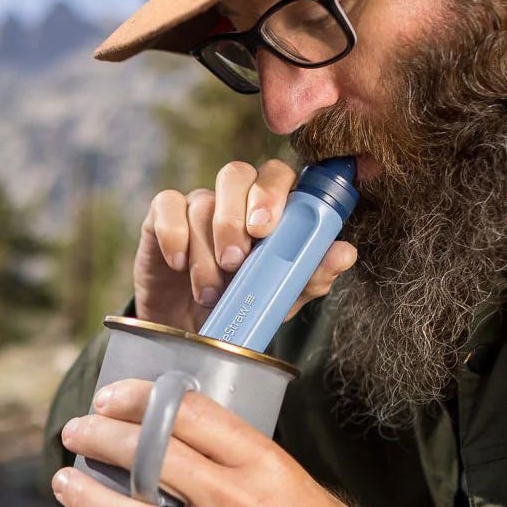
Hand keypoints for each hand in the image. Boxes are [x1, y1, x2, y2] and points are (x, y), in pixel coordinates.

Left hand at [53, 379, 365, 506]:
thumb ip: (232, 457)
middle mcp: (233, 499)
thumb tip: (174, 435)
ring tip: (63, 479)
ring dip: (89, 494)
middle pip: (150, 456)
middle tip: (76, 429)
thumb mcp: (286, 475)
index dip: (139, 398)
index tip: (111, 396)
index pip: (187, 413)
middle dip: (101, 436)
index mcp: (260, 461)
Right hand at [134, 159, 357, 331]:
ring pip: (201, 203)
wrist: (191, 332)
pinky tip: (178, 265)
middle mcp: (233, 199)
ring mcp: (197, 205)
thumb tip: (345, 253)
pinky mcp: (161, 217)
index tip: (265, 229)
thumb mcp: (279, 299)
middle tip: (236, 260)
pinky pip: (166, 206)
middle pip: (236, 173)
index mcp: (269, 209)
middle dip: (234, 216)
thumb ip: (310, 276)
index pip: (277, 176)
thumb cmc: (240, 307)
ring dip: (205, 251)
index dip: (272, 193)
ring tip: (210, 292)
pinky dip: (173, 236)